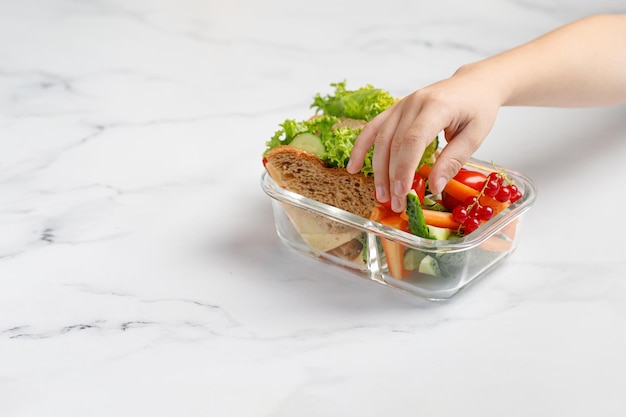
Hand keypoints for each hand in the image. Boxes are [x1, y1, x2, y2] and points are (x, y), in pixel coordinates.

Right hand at [346, 66, 501, 212]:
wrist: (474, 83)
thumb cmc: (477, 108)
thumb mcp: (475, 136)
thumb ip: (453, 161)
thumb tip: (434, 187)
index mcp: (437, 106)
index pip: (414, 139)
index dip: (405, 168)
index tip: (402, 192)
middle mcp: (414, 102)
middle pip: (394, 142)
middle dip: (392, 176)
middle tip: (395, 203)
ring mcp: (402, 104)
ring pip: (381, 139)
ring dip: (378, 170)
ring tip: (381, 195)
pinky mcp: (395, 109)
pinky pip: (373, 128)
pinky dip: (361, 148)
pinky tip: (354, 167)